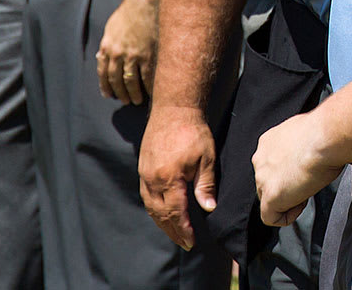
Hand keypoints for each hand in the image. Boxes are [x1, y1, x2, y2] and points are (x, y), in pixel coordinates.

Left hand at [98, 0, 159, 104]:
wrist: (144, 1)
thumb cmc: (128, 12)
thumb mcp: (111, 28)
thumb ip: (107, 44)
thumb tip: (103, 57)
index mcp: (106, 47)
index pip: (103, 73)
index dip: (105, 86)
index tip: (109, 95)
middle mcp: (117, 54)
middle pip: (116, 80)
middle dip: (120, 93)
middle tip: (125, 101)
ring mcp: (133, 56)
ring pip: (131, 82)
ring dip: (133, 94)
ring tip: (137, 100)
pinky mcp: (148, 55)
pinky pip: (147, 77)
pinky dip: (149, 87)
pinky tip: (151, 92)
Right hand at [140, 105, 218, 249]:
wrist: (173, 109)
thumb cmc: (193, 131)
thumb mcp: (206, 158)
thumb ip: (205, 185)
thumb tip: (208, 209)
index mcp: (169, 179)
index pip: (175, 213)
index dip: (182, 230)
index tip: (191, 242)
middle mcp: (153, 179)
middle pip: (160, 214)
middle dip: (172, 231)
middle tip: (184, 243)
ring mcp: (145, 174)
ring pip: (151, 206)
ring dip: (161, 222)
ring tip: (174, 232)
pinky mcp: (143, 168)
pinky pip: (147, 195)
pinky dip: (155, 208)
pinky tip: (163, 212)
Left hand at [253, 110, 340, 226]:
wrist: (326, 138)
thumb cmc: (325, 132)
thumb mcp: (306, 132)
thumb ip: (299, 144)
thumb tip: (309, 150)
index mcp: (268, 142)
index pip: (271, 164)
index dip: (288, 171)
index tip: (303, 170)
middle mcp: (260, 160)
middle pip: (267, 182)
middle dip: (287, 185)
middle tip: (307, 181)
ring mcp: (262, 179)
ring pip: (268, 199)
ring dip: (288, 198)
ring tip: (308, 188)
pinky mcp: (269, 197)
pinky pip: (271, 217)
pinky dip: (287, 216)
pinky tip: (303, 202)